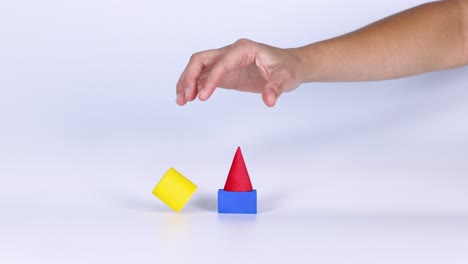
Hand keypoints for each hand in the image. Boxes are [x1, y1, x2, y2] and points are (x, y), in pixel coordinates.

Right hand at [176, 39, 303, 106]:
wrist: (290, 67)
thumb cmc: (287, 68)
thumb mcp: (286, 78)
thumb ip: (276, 88)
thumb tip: (269, 100)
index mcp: (243, 49)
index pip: (220, 63)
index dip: (210, 80)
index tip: (202, 97)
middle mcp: (231, 52)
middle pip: (201, 60)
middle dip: (189, 77)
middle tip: (185, 97)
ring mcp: (226, 62)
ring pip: (198, 68)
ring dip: (187, 82)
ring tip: (181, 101)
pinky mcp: (225, 72)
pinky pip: (204, 76)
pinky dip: (194, 86)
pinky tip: (189, 98)